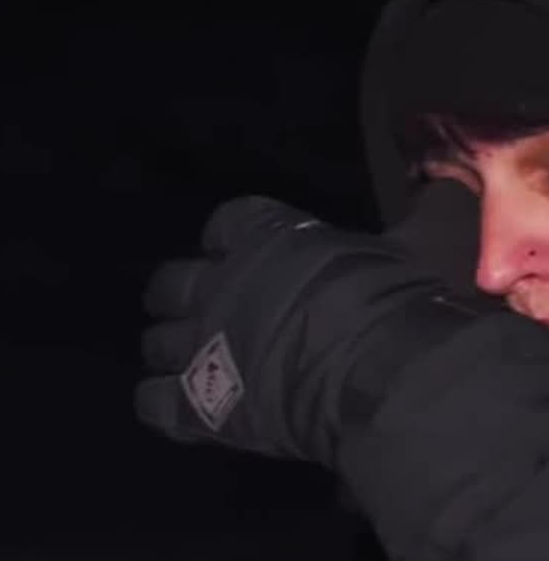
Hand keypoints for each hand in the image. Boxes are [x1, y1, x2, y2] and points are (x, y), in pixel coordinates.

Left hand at [135, 195, 475, 463]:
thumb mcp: (423, 241)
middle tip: (202, 312)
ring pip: (156, 342)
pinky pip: (151, 402)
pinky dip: (159, 406)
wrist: (387, 373)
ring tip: (193, 365)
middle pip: (170, 282)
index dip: (232, 240)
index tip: (245, 253)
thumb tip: (446, 187)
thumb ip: (421, 214)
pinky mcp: (196, 400)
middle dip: (178, 296)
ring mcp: (200, 341)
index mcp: (264, 235)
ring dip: (171, 352)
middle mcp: (218, 283)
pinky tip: (177, 411)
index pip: (227, 223)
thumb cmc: (403, 301)